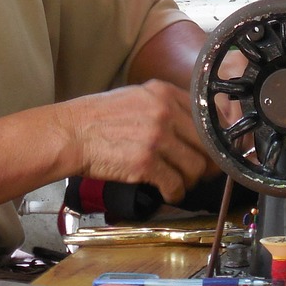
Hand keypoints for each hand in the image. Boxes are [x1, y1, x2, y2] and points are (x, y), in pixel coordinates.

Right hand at [55, 80, 213, 203]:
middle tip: (201, 172)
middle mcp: (164, 111)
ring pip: (195, 166)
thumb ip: (164, 106)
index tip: (215, 149)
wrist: (71, 134)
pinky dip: (175, 193)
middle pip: (206, 143)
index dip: (214, 137)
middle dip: (206, 162)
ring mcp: (156, 137)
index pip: (206, 115)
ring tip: (179, 183)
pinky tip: (168, 193)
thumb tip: (192, 126)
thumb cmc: (98, 118)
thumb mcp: (135, 97)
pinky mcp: (146, 163)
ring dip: (190, 180)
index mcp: (163, 92)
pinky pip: (175, 184)